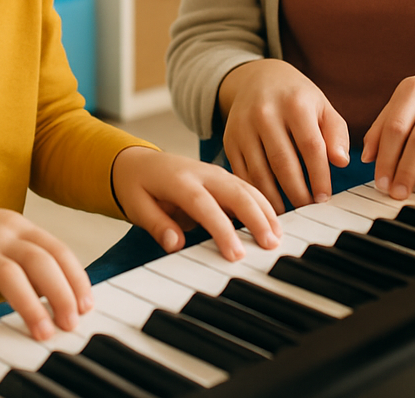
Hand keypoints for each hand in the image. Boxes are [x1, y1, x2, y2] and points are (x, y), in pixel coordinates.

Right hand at [0, 207, 90, 346]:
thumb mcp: (11, 238)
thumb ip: (37, 260)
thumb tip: (67, 296)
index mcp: (21, 227)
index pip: (57, 249)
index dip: (75, 278)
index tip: (86, 306)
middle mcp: (1, 235)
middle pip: (38, 260)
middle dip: (59, 293)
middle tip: (70, 323)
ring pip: (7, 275)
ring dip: (29, 306)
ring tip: (43, 333)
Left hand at [110, 147, 280, 259]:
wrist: (136, 161)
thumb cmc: (137, 186)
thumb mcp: (136, 206)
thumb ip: (157, 224)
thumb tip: (175, 244)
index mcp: (178, 180)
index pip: (204, 205)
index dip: (222, 230)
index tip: (236, 254)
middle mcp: (201, 173)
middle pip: (234, 191)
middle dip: (255, 217)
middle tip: (270, 245)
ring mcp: (214, 172)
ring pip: (246, 187)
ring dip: (264, 210)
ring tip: (278, 236)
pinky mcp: (222, 177)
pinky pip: (246, 188)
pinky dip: (263, 203)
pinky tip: (274, 222)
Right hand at [218, 59, 349, 211]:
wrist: (256, 79)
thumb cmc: (296, 98)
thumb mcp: (322, 106)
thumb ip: (336, 133)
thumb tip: (341, 161)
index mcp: (294, 103)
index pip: (310, 146)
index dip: (319, 176)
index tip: (325, 198)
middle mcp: (265, 112)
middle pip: (283, 162)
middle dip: (298, 192)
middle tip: (309, 210)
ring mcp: (243, 126)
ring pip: (260, 171)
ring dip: (276, 198)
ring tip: (290, 211)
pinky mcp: (229, 139)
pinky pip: (242, 172)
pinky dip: (255, 191)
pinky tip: (268, 203)